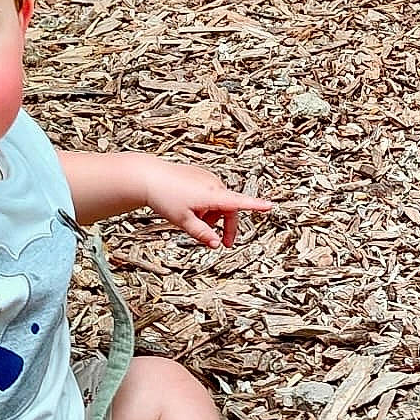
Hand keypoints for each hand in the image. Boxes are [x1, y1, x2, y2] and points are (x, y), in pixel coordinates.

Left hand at [140, 159, 272, 248]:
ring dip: (213, 215)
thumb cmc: (165, 196)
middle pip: (229, 208)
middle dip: (226, 226)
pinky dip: (206, 205)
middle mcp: (213, 184)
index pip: (240, 203)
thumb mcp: (183, 222)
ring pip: (219, 202)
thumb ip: (203, 234)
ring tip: (195, 222)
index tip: (270, 206)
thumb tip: (216, 244)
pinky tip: (190, 208)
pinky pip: (210, 193)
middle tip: (223, 243)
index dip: (257, 206)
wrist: (148, 177)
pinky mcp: (199, 175)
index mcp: (213, 195)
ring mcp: (207, 178)